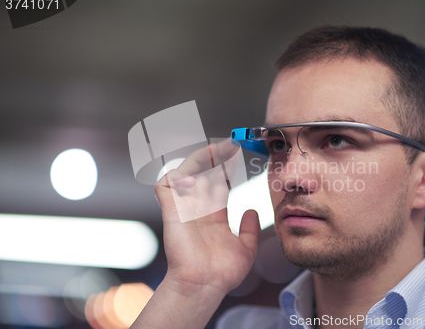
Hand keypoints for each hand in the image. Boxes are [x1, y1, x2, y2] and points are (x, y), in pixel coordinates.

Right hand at [155, 138, 260, 296]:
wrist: (204, 284)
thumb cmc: (222, 272)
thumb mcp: (246, 249)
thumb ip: (251, 230)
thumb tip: (253, 211)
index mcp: (214, 215)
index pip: (219, 184)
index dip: (228, 168)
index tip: (240, 155)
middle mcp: (199, 208)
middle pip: (204, 173)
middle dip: (217, 157)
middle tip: (231, 145)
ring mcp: (184, 208)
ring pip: (186, 172)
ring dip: (200, 158)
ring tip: (218, 148)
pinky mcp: (171, 210)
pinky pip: (166, 183)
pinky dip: (178, 173)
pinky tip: (197, 172)